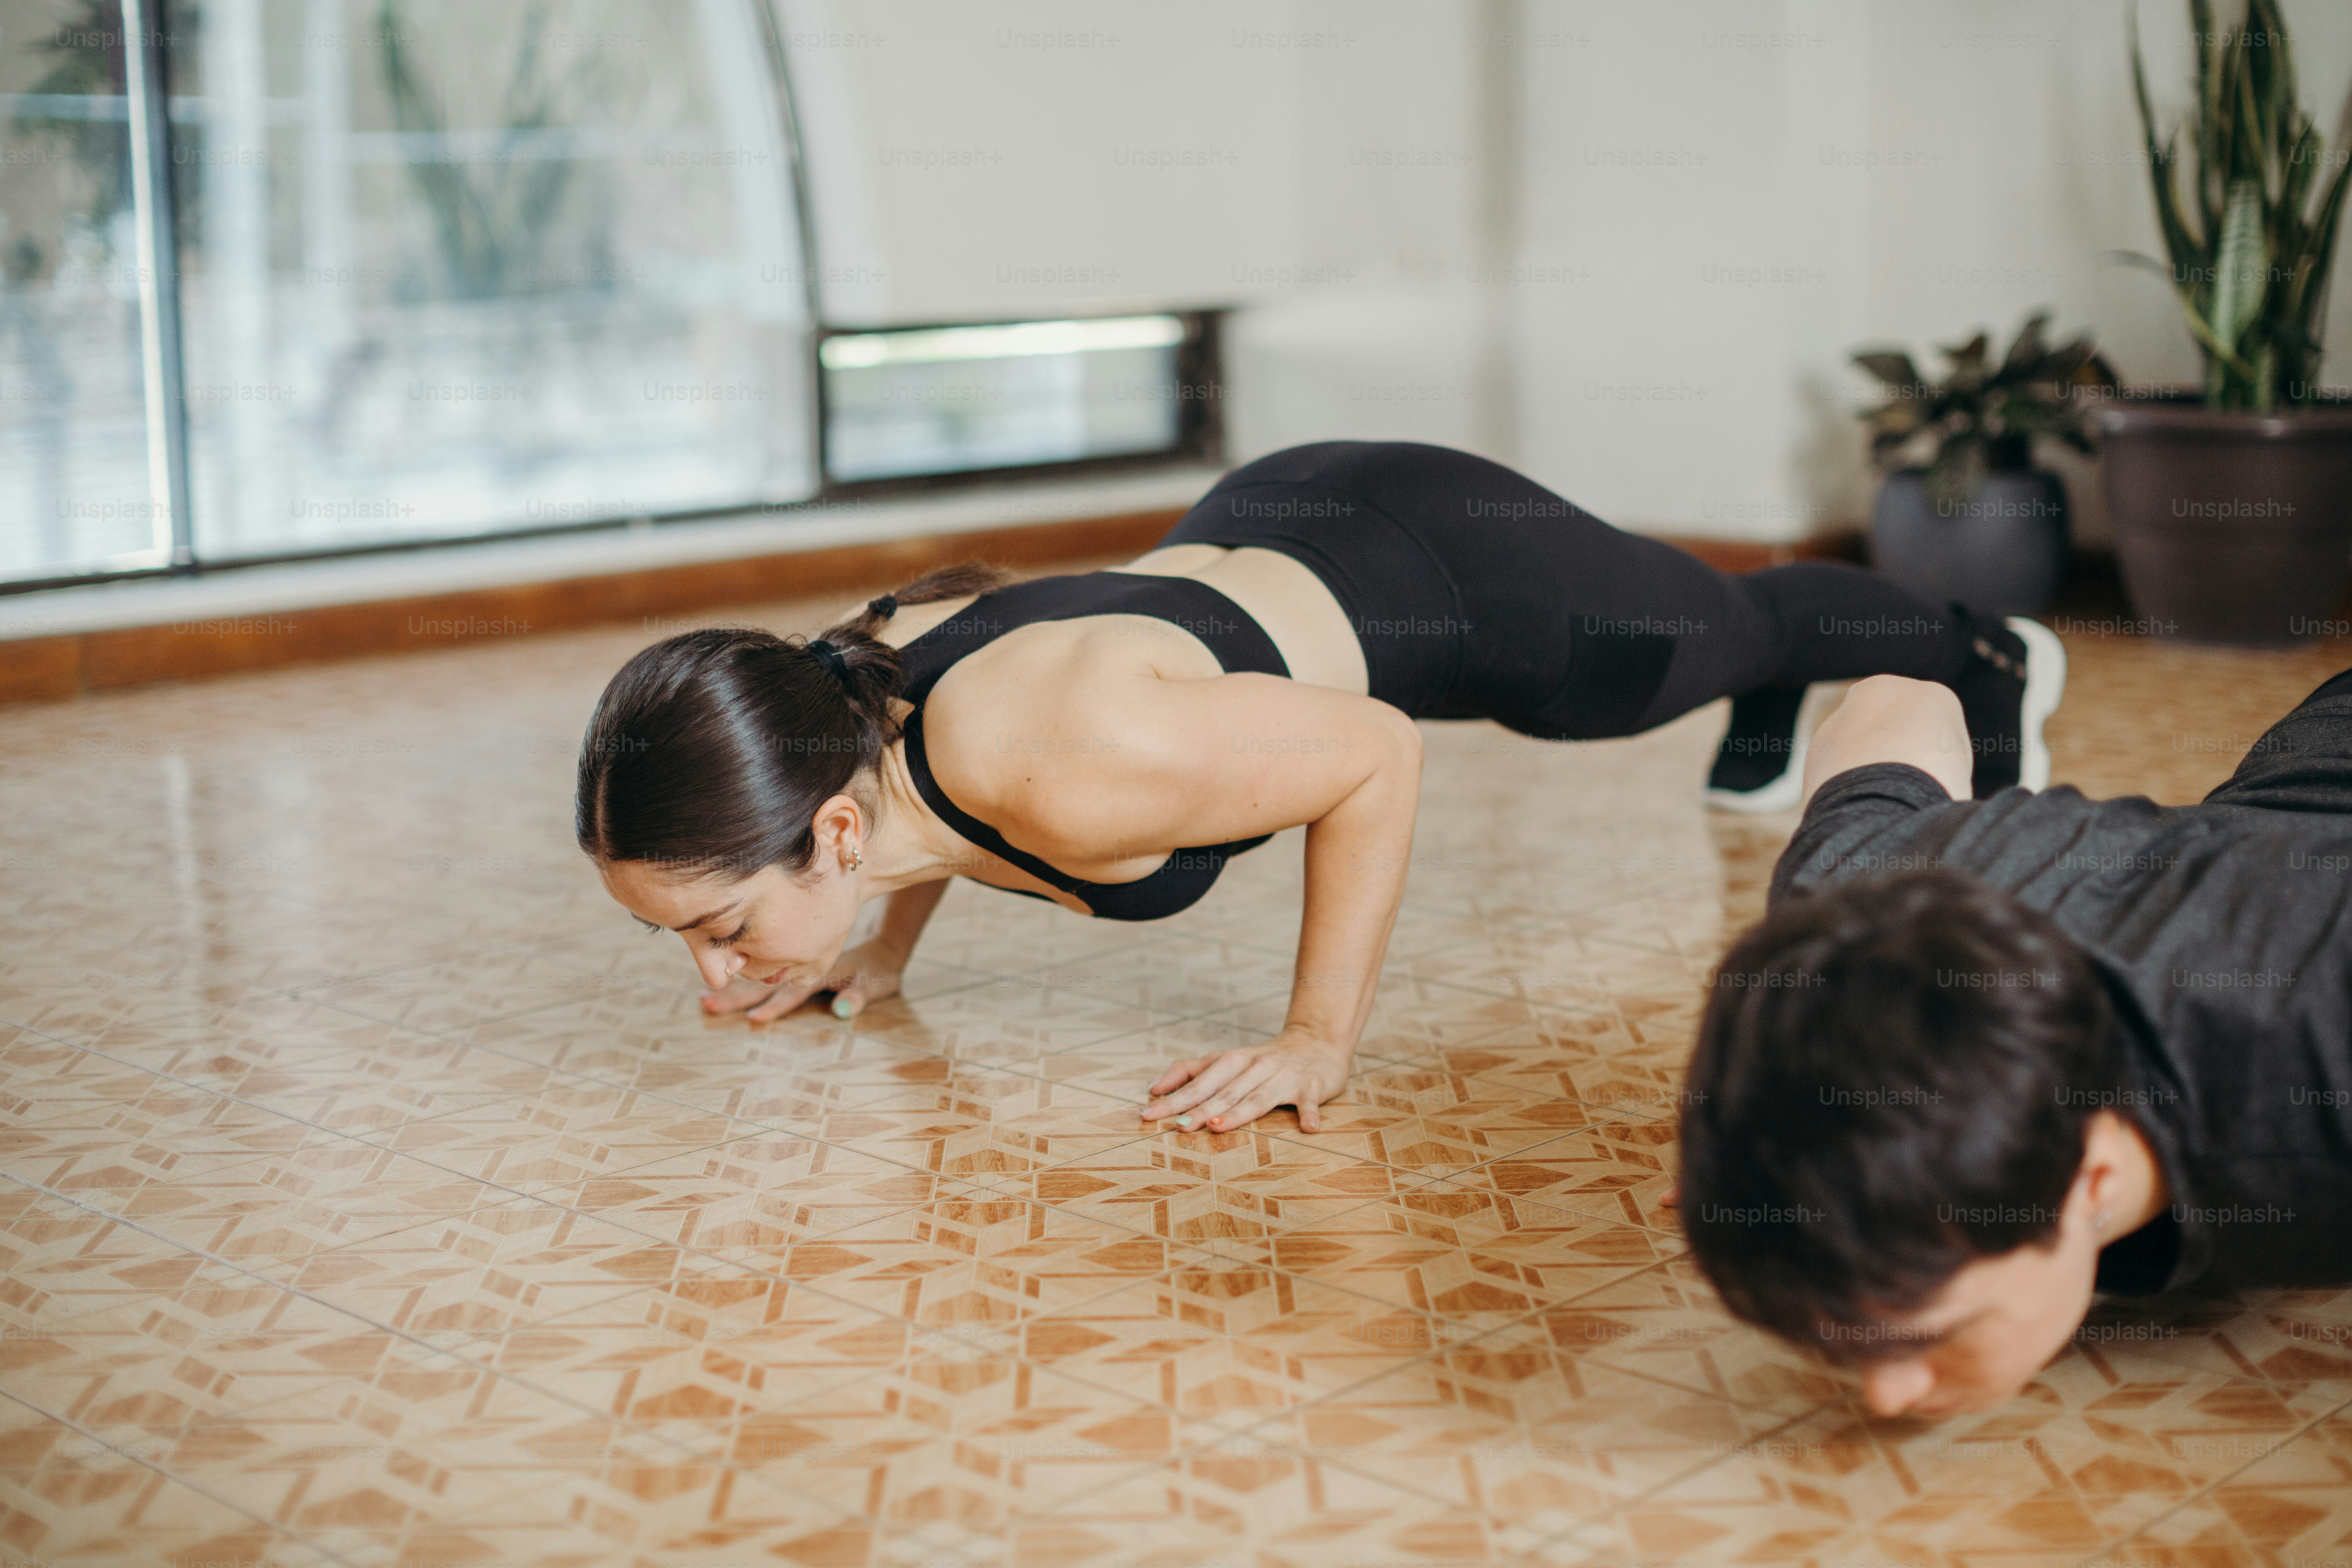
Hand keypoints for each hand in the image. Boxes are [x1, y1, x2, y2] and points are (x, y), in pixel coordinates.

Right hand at [700, 937, 907, 1023]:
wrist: (880, 946)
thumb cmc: (878, 970)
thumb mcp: (874, 983)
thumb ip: (858, 995)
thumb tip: (843, 1011)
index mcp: (816, 974)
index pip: (791, 994)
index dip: (774, 1007)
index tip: (752, 1019)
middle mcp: (798, 970)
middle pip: (762, 986)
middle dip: (736, 998)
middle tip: (707, 1006)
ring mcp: (792, 968)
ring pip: (756, 981)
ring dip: (732, 991)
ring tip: (703, 999)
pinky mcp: (791, 968)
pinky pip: (761, 975)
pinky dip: (741, 981)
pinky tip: (719, 984)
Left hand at [1141, 1028, 1351, 1134]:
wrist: (1317, 1040)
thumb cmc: (1265, 1058)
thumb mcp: (1227, 1059)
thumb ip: (1191, 1071)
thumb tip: (1154, 1087)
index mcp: (1234, 1059)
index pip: (1199, 1082)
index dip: (1174, 1098)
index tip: (1148, 1113)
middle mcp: (1256, 1066)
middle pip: (1225, 1092)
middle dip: (1199, 1109)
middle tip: (1176, 1127)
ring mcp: (1284, 1077)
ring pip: (1258, 1098)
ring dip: (1238, 1113)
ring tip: (1216, 1127)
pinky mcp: (1312, 1086)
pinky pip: (1309, 1101)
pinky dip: (1309, 1113)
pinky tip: (1308, 1128)